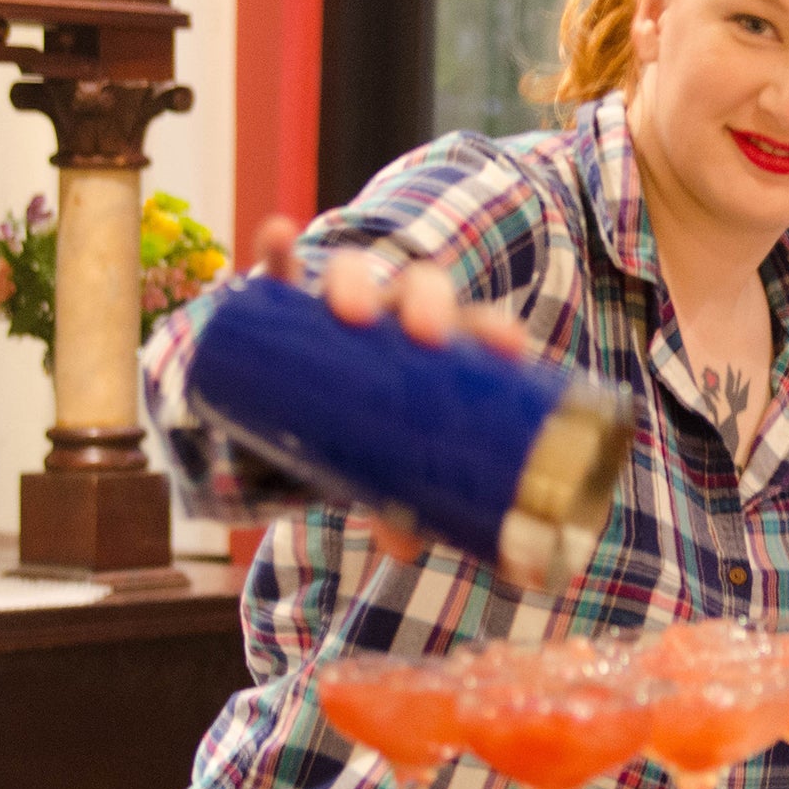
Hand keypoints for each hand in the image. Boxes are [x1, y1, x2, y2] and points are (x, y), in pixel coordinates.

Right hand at [252, 216, 527, 566]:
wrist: (300, 412)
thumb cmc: (372, 437)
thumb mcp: (389, 469)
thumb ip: (400, 504)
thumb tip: (407, 552)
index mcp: (444, 345)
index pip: (482, 325)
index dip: (499, 330)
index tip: (509, 349)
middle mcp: (395, 314)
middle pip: (425, 290)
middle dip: (429, 302)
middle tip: (426, 334)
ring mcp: (343, 303)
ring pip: (357, 273)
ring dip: (355, 279)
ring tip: (348, 307)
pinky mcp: (287, 302)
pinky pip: (282, 266)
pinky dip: (278, 249)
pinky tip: (281, 236)